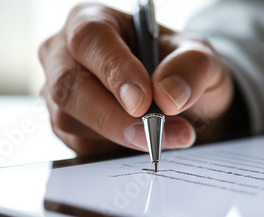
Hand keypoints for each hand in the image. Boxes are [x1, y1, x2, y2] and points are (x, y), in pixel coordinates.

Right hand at [39, 3, 233, 155]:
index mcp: (93, 19)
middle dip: (113, 117)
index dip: (114, 70)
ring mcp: (62, 92)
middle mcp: (66, 53)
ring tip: (164, 137)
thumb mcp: (201, 58)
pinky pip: (79, 146)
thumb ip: (192, 66)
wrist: (181, 102)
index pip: (89, 39)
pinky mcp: (65, 125)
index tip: (144, 100)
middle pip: (69, 86)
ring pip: (69, 120)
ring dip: (119, 136)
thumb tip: (168, 95)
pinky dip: (114, 150)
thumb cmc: (181, 69)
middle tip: (154, 133)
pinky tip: (142, 141)